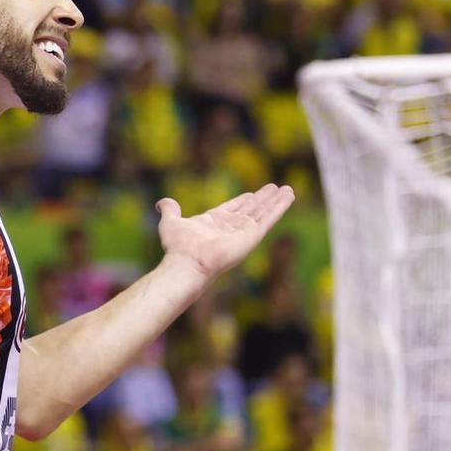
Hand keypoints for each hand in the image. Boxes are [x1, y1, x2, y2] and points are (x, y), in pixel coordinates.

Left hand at [156, 184, 295, 283]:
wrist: (188, 261)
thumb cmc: (178, 246)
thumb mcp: (171, 222)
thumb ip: (170, 210)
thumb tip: (161, 203)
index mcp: (214, 223)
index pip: (232, 209)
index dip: (243, 201)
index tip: (252, 193)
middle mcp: (230, 228)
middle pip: (251, 210)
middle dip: (263, 200)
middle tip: (275, 188)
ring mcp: (243, 232)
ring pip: (264, 213)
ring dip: (276, 201)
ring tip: (289, 190)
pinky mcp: (253, 236)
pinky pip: (269, 219)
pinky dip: (280, 207)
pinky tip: (289, 196)